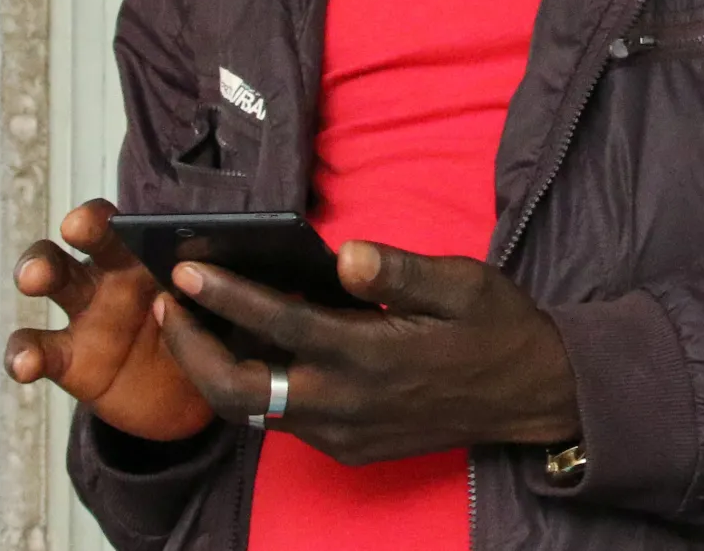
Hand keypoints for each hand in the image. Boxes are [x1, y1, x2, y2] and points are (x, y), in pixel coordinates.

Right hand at [3, 199, 215, 442]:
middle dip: (82, 226)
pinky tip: (26, 361)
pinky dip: (25, 353)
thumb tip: (282, 254)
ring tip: (35, 278)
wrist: (193, 396)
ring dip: (40, 270)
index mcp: (157, 255)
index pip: (137, 220)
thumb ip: (239, 281)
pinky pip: (39, 350)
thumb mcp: (230, 306)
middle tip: (78, 227)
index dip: (127, 210)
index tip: (123, 212)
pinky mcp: (70, 359)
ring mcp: (88, 315)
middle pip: (91, 239)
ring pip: (55, 280)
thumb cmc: (210, 334)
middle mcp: (115, 274)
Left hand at [156, 241, 579, 465]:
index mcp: (372, 355)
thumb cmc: (497, 328)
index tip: (187, 271)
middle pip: (237, 387)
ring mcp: (343, 433)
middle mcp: (346, 402)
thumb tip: (344, 255)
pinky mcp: (348, 448)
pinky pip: (281, 423)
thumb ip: (400, 271)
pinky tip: (250, 354)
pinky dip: (251, 389)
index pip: (279, 325)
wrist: (532, 395)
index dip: (226, 298)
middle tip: (171, 304)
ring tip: (194, 326)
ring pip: (250, 412)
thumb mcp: (464, 283)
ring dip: (213, 370)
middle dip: (191, 347)